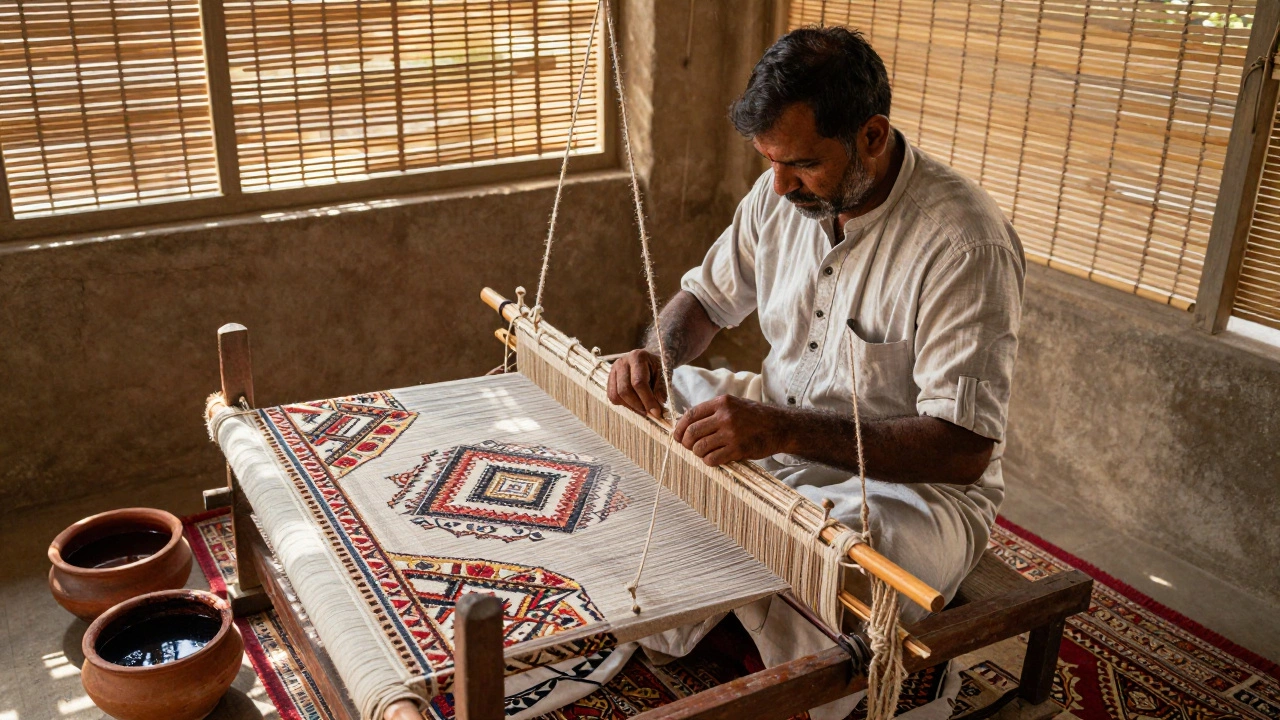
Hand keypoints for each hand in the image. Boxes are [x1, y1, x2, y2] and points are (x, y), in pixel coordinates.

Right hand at [607, 349, 667, 418]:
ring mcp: (613, 370)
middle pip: (624, 390)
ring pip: (616, 395)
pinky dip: (623, 404)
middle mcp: (622, 362)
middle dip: (637, 405)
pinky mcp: (610, 378)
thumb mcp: (665, 374)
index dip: (647, 400)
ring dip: (630, 406)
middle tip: (649, 413)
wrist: (649, 358)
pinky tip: (634, 404)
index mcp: (638, 357)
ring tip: (642, 409)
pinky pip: (612, 396)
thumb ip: (661, 390)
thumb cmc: (658, 366)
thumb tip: (655, 410)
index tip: (656, 412)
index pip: (638, 383)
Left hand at [672, 395, 786, 466]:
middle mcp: (725, 416)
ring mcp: (732, 433)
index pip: (691, 415)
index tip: (677, 436)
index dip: (679, 428)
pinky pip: (712, 459)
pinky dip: (709, 461)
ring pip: (700, 447)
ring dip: (698, 453)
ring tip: (705, 453)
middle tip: (689, 447)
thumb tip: (686, 423)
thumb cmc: (754, 417)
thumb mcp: (733, 405)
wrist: (780, 426)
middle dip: (686, 442)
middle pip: (692, 432)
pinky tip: (714, 459)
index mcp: (722, 402)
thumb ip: (712, 412)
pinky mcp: (739, 449)